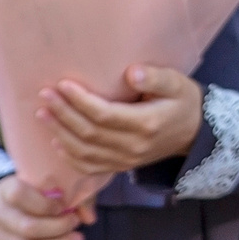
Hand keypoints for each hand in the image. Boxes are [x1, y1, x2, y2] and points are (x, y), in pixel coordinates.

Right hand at [0, 174, 89, 239]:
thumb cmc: (30, 193)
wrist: (0, 207)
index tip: (64, 206)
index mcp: (6, 191)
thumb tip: (89, 217)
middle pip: (28, 228)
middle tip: (75, 224)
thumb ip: (69, 195)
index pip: (19, 196)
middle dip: (58, 228)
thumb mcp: (43, 185)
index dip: (45, 204)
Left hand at [38, 65, 203, 176]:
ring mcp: (126, 160)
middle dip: (63, 114)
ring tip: (43, 114)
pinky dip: (69, 156)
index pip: (104, 114)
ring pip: (84, 151)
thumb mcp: (178, 84)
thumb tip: (131, 72)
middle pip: (89, 133)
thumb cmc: (184, 102)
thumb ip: (155, 77)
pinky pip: (89, 167)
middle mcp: (133, 146)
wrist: (195, 133)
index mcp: (146, 124)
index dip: (80, 101)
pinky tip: (56, 141)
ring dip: (60, 133)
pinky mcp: (121, 166)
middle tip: (44, 95)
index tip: (63, 84)